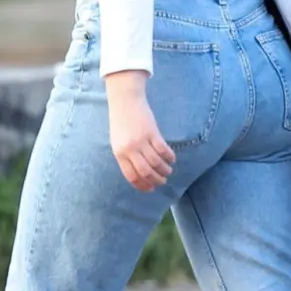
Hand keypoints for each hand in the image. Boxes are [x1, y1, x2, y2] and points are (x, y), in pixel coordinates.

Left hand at [105, 71, 174, 191]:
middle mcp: (129, 149)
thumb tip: (139, 174)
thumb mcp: (118, 142)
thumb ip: (126, 157)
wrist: (125, 102)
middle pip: (145, 172)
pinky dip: (169, 157)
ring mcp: (141, 141)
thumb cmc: (121, 123)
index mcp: (119, 153)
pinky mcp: (152, 132)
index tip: (151, 189)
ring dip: (164, 170)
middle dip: (156, 180)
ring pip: (156, 163)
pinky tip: (172, 159)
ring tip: (168, 171)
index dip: (142, 185)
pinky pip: (163, 150)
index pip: (131, 176)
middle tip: (163, 181)